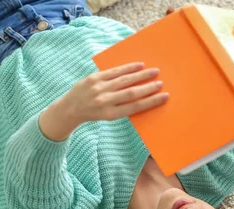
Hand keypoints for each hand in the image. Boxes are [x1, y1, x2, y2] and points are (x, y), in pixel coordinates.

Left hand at [39, 62, 168, 140]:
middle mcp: (105, 101)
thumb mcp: (108, 116)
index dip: (151, 101)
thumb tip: (144, 98)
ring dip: (141, 75)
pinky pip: (114, 71)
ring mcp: (99, 88)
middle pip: (132, 93)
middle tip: (161, 82)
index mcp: (110, 114)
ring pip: (124, 80)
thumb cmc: (93, 114)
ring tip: (154, 71)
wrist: (69, 109)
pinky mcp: (94, 78)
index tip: (164, 96)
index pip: (135, 107)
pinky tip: (139, 65)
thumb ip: (123, 108)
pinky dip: (128, 68)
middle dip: (148, 87)